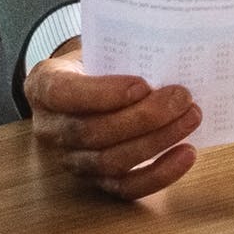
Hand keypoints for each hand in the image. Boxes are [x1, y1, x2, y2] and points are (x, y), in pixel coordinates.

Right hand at [25, 44, 199, 198]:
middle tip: (181, 98)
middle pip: (92, 132)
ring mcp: (70, 159)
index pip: (63, 94)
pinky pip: (126, 187)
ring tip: (190, 118)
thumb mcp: (95, 46)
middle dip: (142, 118)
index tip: (143, 84)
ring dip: (156, 142)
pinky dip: (160, 174)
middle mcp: (50, 128)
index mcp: (43, 86)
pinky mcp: (96, 181)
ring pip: (110, 161)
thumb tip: (167, 49)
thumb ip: (119, 48)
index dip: (103, 93)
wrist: (84, 87)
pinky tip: (186, 153)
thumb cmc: (94, 63)